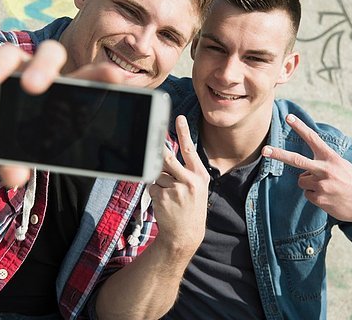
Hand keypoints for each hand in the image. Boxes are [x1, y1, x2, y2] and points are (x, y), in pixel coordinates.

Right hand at [0, 40, 122, 186]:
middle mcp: (37, 71)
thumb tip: (13, 180)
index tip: (115, 76)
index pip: (83, 78)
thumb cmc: (14, 129)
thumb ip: (18, 160)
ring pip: (13, 53)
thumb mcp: (19, 147)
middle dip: (44, 69)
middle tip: (34, 88)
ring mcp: (10, 65)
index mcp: (59, 90)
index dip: (98, 75)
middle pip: (50, 55)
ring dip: (2, 64)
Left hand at [148, 115, 209, 254]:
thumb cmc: (190, 207)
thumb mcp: (196, 187)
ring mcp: (176, 190)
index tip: (179, 118)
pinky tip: (164, 202)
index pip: (190, 150)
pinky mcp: (163, 197)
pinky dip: (154, 192)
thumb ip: (185, 170)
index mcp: (200, 175)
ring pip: (158, 174)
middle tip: (152, 140)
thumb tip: (165, 154)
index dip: (184, 132)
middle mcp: (190, 181)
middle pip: (168, 158)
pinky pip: (152, 186)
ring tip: (169, 195)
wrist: (185, 234)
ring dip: (159, 181)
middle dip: (158, 150)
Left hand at [261, 114, 351, 228]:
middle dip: (278, 154)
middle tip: (264, 150)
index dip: (300, 127)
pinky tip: (329, 197)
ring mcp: (322, 185)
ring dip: (310, 184)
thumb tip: (305, 169)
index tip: (288, 117)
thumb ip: (325, 163)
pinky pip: (308, 194)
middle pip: (296, 160)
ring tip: (327, 187)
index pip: (313, 139)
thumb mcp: (344, 166)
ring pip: (302, 181)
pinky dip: (315, 196)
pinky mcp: (320, 199)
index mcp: (332, 158)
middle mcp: (325, 169)